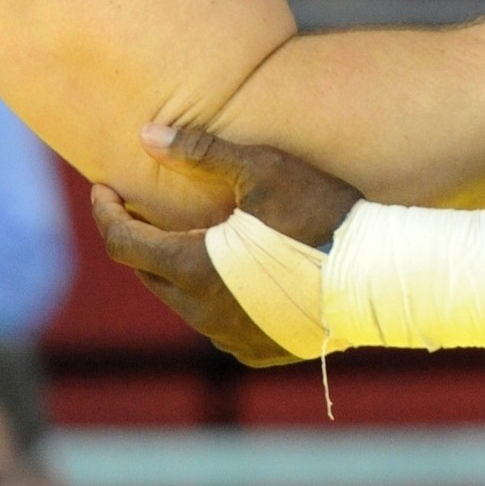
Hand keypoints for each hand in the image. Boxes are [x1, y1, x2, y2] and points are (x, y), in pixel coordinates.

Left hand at [91, 127, 358, 365]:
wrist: (381, 275)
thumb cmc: (323, 213)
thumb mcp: (264, 170)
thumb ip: (202, 151)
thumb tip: (146, 135)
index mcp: (195, 269)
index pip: (124, 245)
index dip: (106, 214)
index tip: (103, 189)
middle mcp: (204, 312)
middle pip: (148, 274)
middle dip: (139, 239)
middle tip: (144, 205)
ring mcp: (231, 337)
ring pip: (182, 301)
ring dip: (176, 268)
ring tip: (190, 233)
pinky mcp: (258, 351)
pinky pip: (217, 323)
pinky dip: (211, 295)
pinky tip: (230, 271)